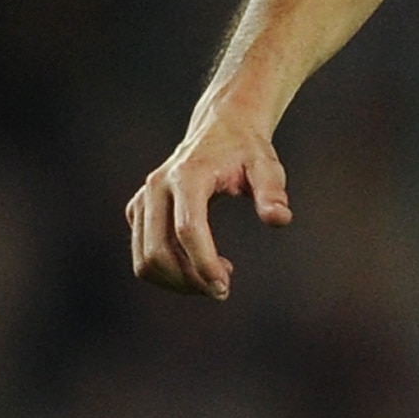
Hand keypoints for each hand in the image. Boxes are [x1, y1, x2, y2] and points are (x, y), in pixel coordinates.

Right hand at [126, 117, 291, 297]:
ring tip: (214, 277)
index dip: (203, 264)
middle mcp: (156, 188)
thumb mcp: (266, 167)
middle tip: (223, 288)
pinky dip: (167, 271)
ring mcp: (143, 199)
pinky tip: (198, 265)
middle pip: (159, 251)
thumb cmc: (246, 151)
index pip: (187, 230)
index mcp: (186, 176)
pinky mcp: (138, 210)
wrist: (221, 128)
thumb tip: (280, 219)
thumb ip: (273, 192)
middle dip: (189, 280)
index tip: (224, 287)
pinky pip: (143, 253)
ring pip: (145, 258)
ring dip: (177, 281)